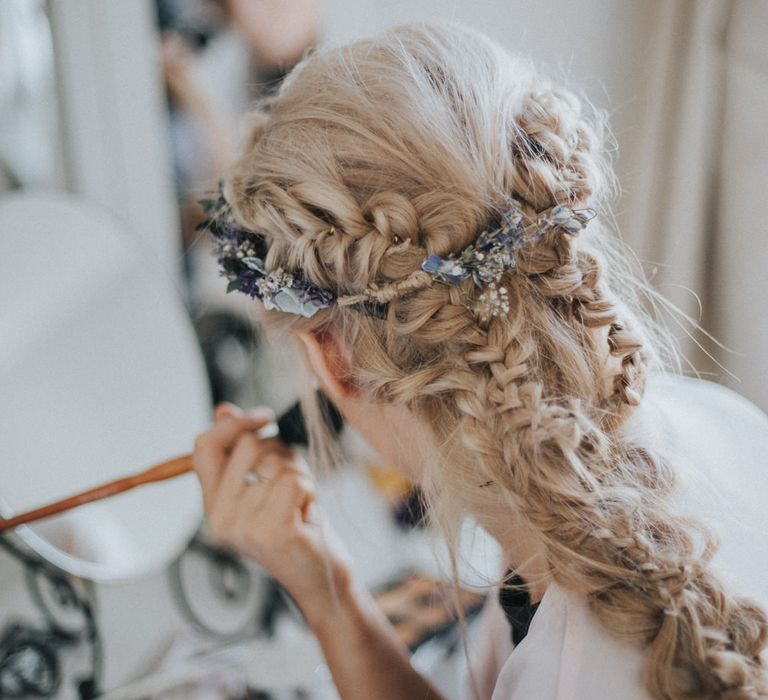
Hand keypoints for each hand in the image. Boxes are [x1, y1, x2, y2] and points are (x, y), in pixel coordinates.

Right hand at [191, 402, 353, 627]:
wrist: (321, 579)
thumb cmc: (297, 526)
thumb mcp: (268, 483)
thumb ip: (245, 450)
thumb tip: (223, 409)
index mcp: (213, 504)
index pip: (204, 447)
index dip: (235, 424)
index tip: (265, 417)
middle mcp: (220, 517)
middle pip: (248, 447)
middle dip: (281, 453)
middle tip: (294, 482)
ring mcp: (243, 526)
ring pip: (277, 463)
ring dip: (300, 475)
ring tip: (301, 504)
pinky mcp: (271, 531)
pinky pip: (294, 481)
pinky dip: (310, 491)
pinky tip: (307, 515)